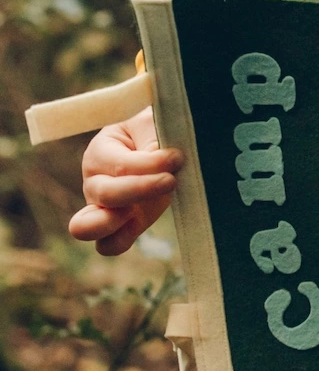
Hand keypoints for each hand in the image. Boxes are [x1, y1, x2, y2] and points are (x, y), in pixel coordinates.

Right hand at [68, 106, 182, 255]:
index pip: (121, 165)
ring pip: (91, 227)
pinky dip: (122, 238)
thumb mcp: (153, 126)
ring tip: (144, 209)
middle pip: (105, 194)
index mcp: (100, 153)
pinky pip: (110, 244)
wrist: (158, 146)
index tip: (177, 156)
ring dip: (118, 222)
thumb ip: (155, 142)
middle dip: (140, 189)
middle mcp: (95, 182)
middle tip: (170, 180)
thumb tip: (166, 161)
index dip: (151, 164)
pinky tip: (142, 222)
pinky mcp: (121, 227)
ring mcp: (104, 209)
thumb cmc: (153, 132)